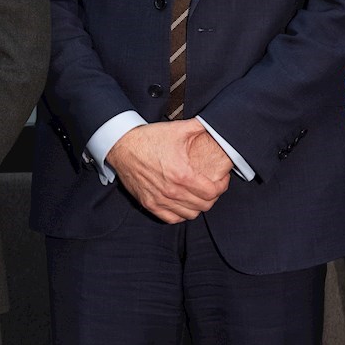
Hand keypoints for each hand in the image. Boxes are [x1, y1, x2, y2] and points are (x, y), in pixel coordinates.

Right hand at [107, 121, 229, 222]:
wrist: (122, 146)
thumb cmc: (149, 138)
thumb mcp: (179, 129)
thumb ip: (201, 127)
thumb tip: (218, 126)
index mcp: (182, 175)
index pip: (212, 192)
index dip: (222, 186)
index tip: (222, 179)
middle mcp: (171, 191)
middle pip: (203, 206)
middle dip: (212, 196)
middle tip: (212, 186)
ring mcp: (159, 200)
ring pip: (189, 215)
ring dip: (198, 206)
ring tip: (199, 194)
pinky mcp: (149, 204)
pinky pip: (171, 219)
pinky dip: (181, 214)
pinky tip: (183, 203)